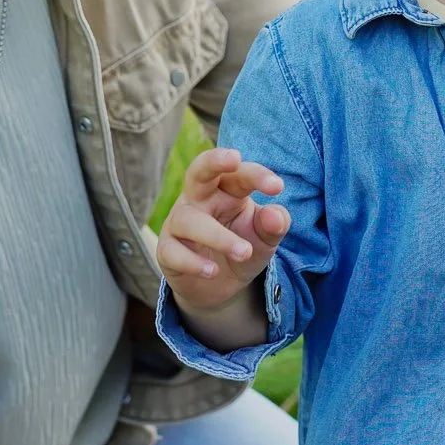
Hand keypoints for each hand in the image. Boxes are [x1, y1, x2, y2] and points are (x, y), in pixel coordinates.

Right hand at [158, 148, 290, 314]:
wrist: (219, 286)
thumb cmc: (244, 247)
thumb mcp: (265, 238)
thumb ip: (274, 224)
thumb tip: (276, 214)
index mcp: (227, 189)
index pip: (239, 173)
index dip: (257, 176)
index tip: (277, 187)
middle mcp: (200, 199)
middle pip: (199, 170)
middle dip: (213, 161)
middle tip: (234, 158)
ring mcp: (180, 222)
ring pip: (190, 220)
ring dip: (218, 236)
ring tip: (245, 252)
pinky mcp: (166, 250)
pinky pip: (173, 251)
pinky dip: (193, 262)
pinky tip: (212, 271)